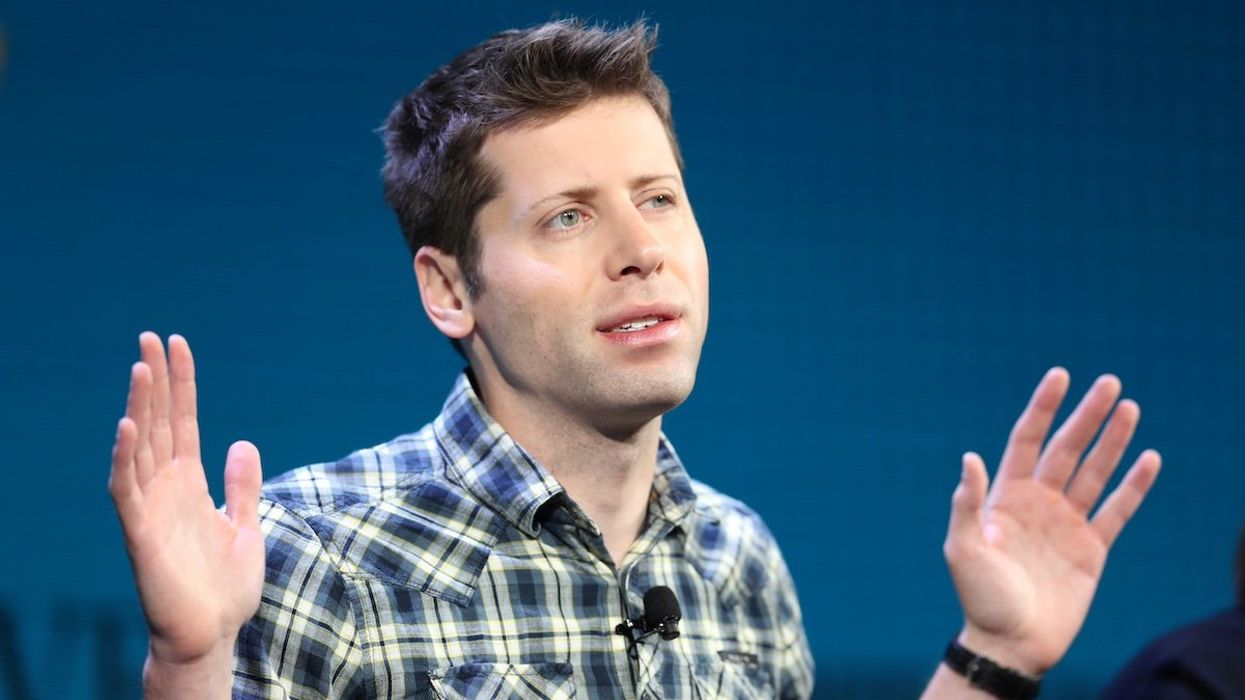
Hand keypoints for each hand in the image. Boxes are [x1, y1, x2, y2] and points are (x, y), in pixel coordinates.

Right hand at [109, 333, 264, 667]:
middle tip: (150, 338)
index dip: (182, 384)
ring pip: (141, 448)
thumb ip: (243, 485)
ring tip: (141, 369)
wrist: (213, 636)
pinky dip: (126, 458)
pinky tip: (128, 427)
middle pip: (160, 424)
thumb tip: (241, 442)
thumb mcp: (245, 525)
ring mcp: (152, 509)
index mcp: (191, 483)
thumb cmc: (224, 587)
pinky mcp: (141, 535)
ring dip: (140, 408)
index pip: (185, 421)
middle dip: (157, 382)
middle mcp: (167, 489)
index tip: (177, 344)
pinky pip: (127, 490)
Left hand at [943, 368, 1160, 674]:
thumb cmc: (980, 597)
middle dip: (1086, 416)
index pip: (1026, 441)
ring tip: (1130, 407)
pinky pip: (1117, 510)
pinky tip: (1149, 458)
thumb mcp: (962, 549)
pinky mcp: (1092, 549)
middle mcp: (1038, 502)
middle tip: (1110, 382)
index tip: (1060, 376)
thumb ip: (967, 504)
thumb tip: (969, 457)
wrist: (1010, 642)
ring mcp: (1066, 523)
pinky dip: (1134, 485)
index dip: (1043, 408)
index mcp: (1005, 496)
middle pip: (1066, 449)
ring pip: (1094, 472)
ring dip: (1112, 441)